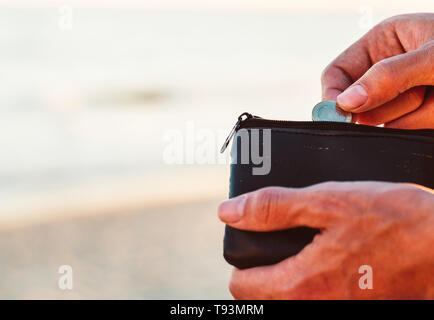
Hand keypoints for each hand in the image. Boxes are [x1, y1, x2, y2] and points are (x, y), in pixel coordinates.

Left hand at [218, 181, 433, 298]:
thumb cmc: (395, 221)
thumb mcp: (328, 203)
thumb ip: (273, 208)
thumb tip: (229, 212)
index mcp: (300, 286)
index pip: (241, 287)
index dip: (241, 262)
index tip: (255, 244)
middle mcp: (316, 310)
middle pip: (265, 301)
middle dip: (263, 275)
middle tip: (280, 247)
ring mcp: (340, 314)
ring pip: (291, 304)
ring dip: (288, 283)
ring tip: (306, 253)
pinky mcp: (360, 310)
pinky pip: (319, 303)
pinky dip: (315, 289)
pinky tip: (332, 264)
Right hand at [321, 13, 433, 128]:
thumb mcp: (431, 58)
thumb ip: (388, 77)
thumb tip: (346, 102)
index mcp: (382, 42)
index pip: (337, 72)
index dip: (332, 95)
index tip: (338, 117)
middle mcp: (386, 69)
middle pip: (359, 103)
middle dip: (386, 104)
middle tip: (418, 93)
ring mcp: (401, 94)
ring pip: (382, 121)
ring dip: (412, 115)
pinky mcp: (414, 114)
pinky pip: (402, 130)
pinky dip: (422, 123)